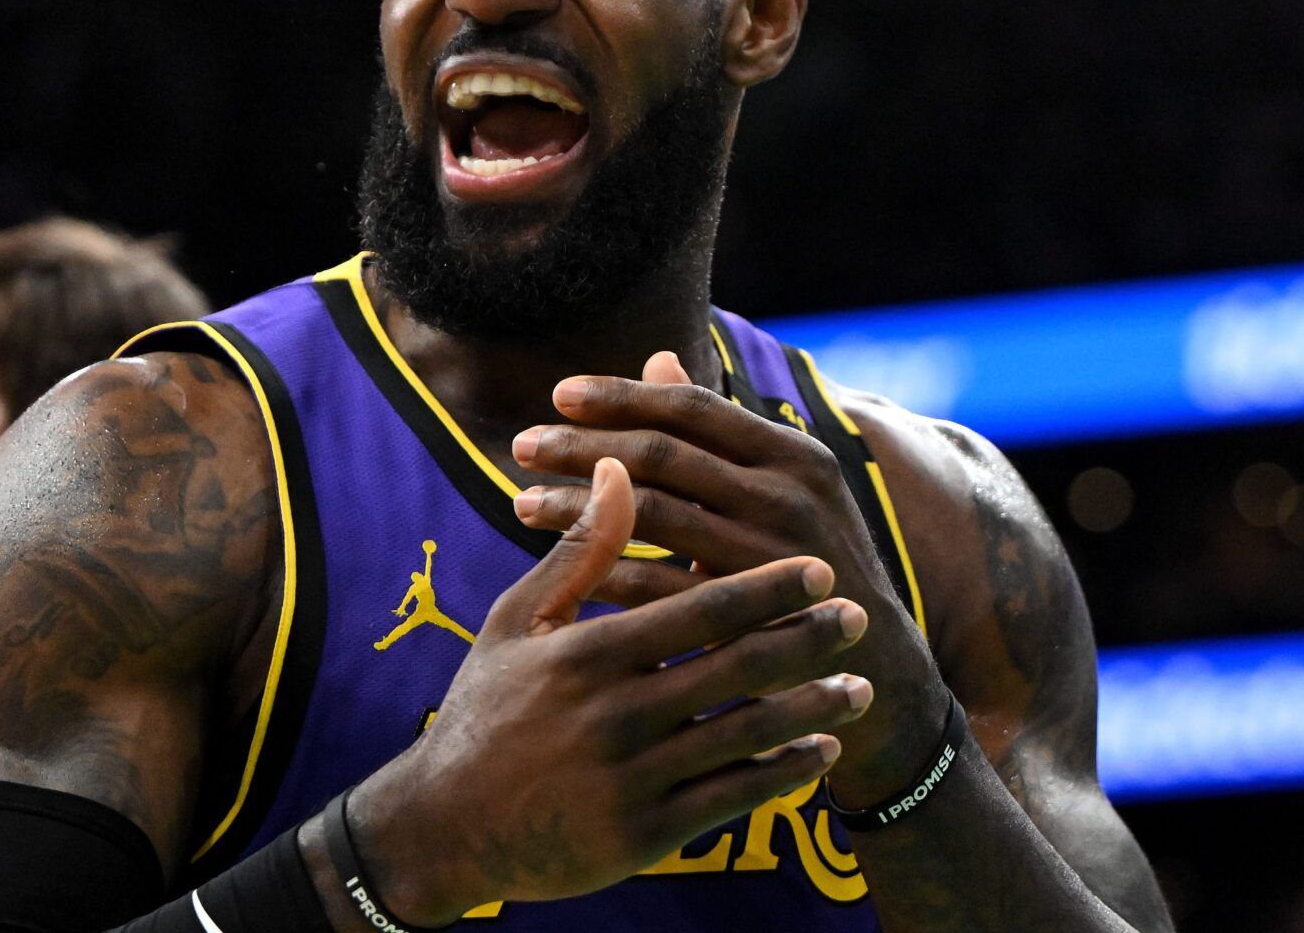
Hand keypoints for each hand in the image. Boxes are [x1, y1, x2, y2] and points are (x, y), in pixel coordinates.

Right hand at [344, 456, 870, 923]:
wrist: (443, 828)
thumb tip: (618, 467)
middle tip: (859, 617)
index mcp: (586, 655)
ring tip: (860, 687)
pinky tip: (819, 750)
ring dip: (812, 708)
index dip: (766, 588)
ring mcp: (631, 780)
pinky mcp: (643, 837)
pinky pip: (733, 799)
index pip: (696, 609)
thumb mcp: (515, 623)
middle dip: (807, 640)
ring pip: (746, 736)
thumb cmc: (484, 710)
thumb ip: (580, 550)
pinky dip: (784, 773)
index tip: (818, 568)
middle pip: (736, 669)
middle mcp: (613, 716)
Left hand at [510, 352, 946, 802]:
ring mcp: (771, 556)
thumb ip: (716, 429)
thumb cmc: (809, 564)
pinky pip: (659, 585)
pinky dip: (605, 574)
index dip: (620, 395)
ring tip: (522, 504)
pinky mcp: (753, 616)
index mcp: (792, 453)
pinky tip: (563, 571)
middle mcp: (787, 494)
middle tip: (521, 446)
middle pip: (661, 453)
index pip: (691, 405)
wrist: (875, 669)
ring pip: (651, 515)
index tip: (558, 395)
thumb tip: (657, 355)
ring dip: (578, 509)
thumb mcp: (784, 487)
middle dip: (582, 446)